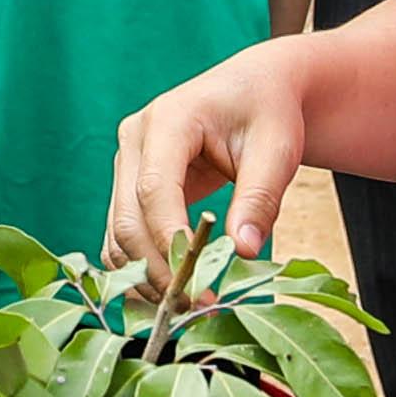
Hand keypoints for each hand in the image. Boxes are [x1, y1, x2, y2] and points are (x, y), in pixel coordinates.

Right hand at [109, 41, 325, 292]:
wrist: (255, 90)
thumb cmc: (268, 112)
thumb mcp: (277, 150)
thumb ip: (260, 198)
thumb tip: (242, 252)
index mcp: (168, 119)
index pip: (154, 189)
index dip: (172, 241)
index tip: (201, 283)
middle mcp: (135, 139)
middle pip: (128, 217)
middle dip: (159, 268)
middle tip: (197, 306)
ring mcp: (126, 163)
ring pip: (118, 233)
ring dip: (146, 275)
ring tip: (188, 305)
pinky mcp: (129, 186)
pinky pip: (122, 235)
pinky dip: (141, 267)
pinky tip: (172, 290)